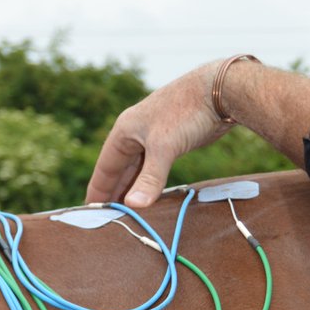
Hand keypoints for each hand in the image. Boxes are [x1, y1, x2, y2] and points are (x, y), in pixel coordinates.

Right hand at [86, 61, 229, 207]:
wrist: (220, 89)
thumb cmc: (187, 111)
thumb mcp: (165, 147)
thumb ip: (150, 179)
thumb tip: (133, 206)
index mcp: (124, 132)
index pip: (104, 168)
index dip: (98, 191)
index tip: (89, 213)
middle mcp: (135, 134)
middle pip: (119, 170)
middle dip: (113, 194)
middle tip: (106, 220)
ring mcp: (153, 138)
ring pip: (136, 170)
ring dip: (132, 190)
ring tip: (125, 214)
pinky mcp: (171, 142)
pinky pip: (153, 168)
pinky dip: (148, 184)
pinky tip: (149, 197)